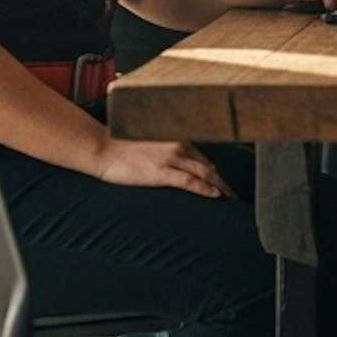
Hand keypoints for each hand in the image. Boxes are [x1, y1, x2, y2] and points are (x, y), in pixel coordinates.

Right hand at [94, 137, 231, 197]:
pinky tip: (215, 195)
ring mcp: (171, 159)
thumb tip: (180, 163)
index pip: (203, 157)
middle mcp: (178, 146)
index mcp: (176, 139)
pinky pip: (189, 181)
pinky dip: (205, 188)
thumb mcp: (151, 144)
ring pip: (204, 173)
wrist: (103, 148)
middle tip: (233, 194)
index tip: (223, 181)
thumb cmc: (122, 148)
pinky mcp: (162, 172)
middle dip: (222, 181)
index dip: (215, 171)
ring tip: (229, 198)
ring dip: (220, 186)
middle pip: (208, 166)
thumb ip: (167, 151)